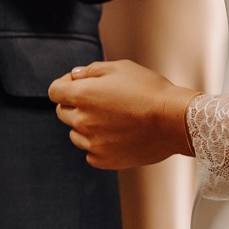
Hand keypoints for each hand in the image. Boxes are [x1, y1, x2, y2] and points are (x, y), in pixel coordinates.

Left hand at [49, 59, 197, 169]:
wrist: (173, 121)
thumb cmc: (150, 91)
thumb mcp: (121, 68)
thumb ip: (92, 71)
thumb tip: (75, 76)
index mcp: (82, 95)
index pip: (54, 91)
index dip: (64, 84)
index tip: (76, 84)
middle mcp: (82, 120)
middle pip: (63, 112)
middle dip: (75, 104)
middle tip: (100, 101)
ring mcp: (92, 143)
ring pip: (76, 134)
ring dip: (86, 126)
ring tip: (113, 119)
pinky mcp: (104, 160)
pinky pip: (90, 152)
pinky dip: (98, 145)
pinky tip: (117, 136)